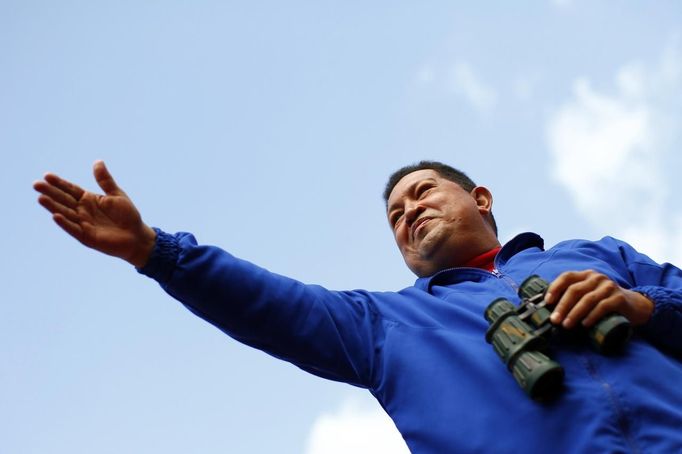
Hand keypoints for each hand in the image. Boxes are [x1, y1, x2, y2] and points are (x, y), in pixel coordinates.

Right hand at [33, 160, 155, 267]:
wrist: (137, 236)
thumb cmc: (127, 215)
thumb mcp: (116, 194)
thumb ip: (105, 180)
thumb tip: (97, 161)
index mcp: (89, 199)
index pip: (70, 189)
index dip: (59, 183)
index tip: (47, 175)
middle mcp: (83, 211)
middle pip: (64, 200)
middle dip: (50, 192)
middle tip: (36, 184)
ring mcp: (83, 224)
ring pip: (65, 213)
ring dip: (53, 207)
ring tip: (41, 198)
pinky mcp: (87, 237)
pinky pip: (74, 229)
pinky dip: (65, 223)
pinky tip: (56, 216)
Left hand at [544, 270, 653, 327]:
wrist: (634, 306)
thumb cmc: (604, 302)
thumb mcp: (589, 294)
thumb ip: (574, 297)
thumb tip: (551, 311)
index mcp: (586, 275)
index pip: (567, 276)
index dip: (555, 288)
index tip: (547, 302)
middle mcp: (597, 277)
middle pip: (575, 290)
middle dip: (562, 306)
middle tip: (555, 320)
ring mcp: (608, 286)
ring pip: (587, 299)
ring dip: (574, 313)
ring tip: (566, 325)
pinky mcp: (619, 298)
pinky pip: (602, 306)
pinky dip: (592, 316)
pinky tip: (585, 324)